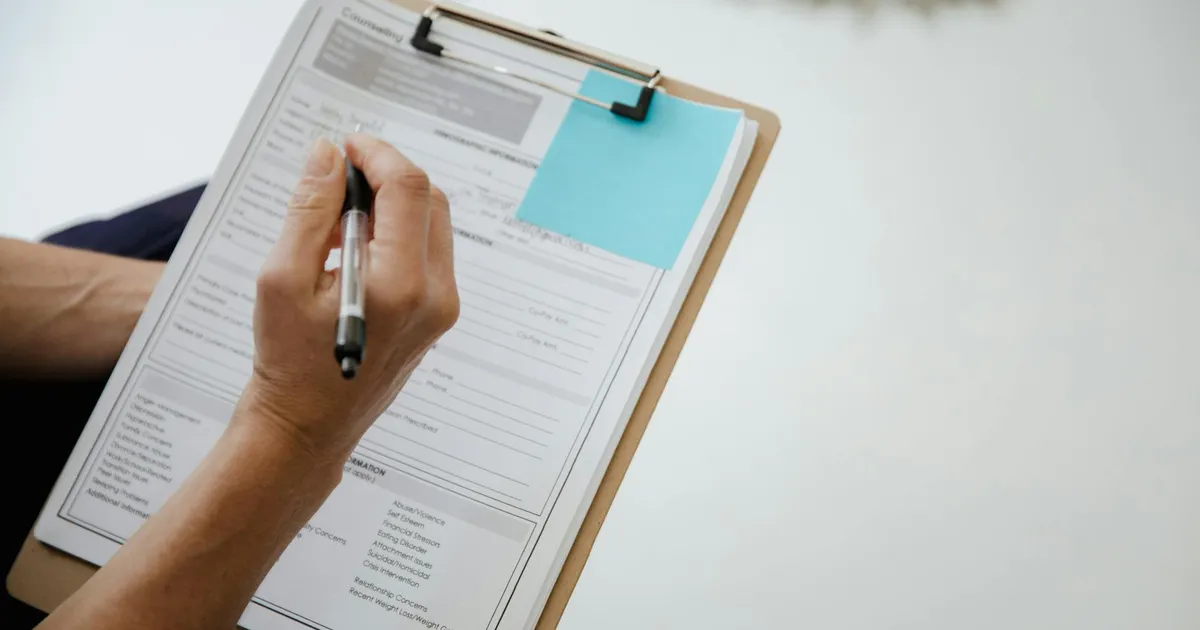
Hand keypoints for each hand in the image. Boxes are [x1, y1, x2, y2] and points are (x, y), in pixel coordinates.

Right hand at [233, 134, 458, 462]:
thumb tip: (328, 155)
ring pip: (433, 223)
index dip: (377, 154)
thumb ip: (310, 209)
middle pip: (430, 200)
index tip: (346, 144)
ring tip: (339, 215)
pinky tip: (355, 245)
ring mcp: (442, 307)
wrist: (307, 426)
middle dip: (388, 174)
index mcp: (401, 284)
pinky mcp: (438, 314)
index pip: (408, 189)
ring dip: (393, 202)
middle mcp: (435, 295)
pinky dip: (397, 231)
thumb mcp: (283, 277)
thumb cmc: (288, 361)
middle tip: (340, 172)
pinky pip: (428, 252)